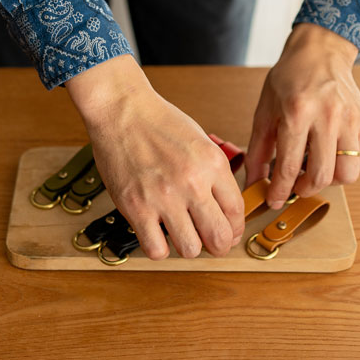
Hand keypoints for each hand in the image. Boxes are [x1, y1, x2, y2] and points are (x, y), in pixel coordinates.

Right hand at [66, 55, 243, 258]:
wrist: (122, 109)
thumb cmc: (158, 121)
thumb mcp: (201, 141)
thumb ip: (214, 174)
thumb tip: (224, 207)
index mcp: (213, 164)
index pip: (237, 213)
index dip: (234, 229)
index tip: (227, 231)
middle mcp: (192, 183)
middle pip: (219, 239)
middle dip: (217, 245)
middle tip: (207, 239)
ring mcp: (164, 197)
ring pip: (190, 250)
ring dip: (187, 246)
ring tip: (179, 232)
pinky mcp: (136, 207)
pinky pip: (156, 250)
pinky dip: (158, 247)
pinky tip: (155, 232)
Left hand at [244, 23, 359, 206]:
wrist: (319, 52)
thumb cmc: (288, 80)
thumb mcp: (264, 111)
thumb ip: (258, 150)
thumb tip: (253, 183)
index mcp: (297, 113)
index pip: (288, 167)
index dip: (279, 191)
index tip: (274, 201)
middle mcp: (327, 117)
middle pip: (321, 176)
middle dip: (304, 190)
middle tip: (294, 186)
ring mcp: (350, 119)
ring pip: (347, 174)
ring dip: (329, 181)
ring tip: (314, 169)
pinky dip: (345, 168)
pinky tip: (329, 157)